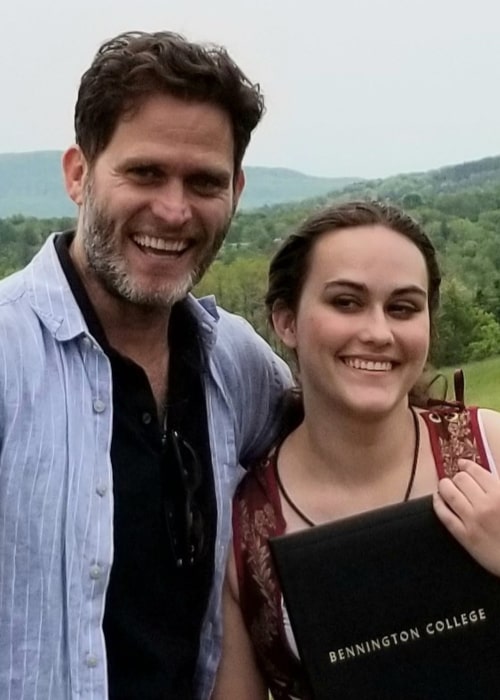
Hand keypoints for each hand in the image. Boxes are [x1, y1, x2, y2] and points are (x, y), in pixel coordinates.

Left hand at [433, 458, 499, 576]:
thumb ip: (498, 488)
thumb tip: (485, 476)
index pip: (476, 472)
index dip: (467, 465)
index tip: (462, 464)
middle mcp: (485, 505)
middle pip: (461, 480)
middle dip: (458, 477)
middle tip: (457, 479)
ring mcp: (473, 520)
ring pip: (450, 494)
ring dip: (444, 486)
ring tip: (444, 485)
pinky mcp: (464, 536)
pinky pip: (445, 516)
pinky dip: (438, 504)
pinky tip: (437, 499)